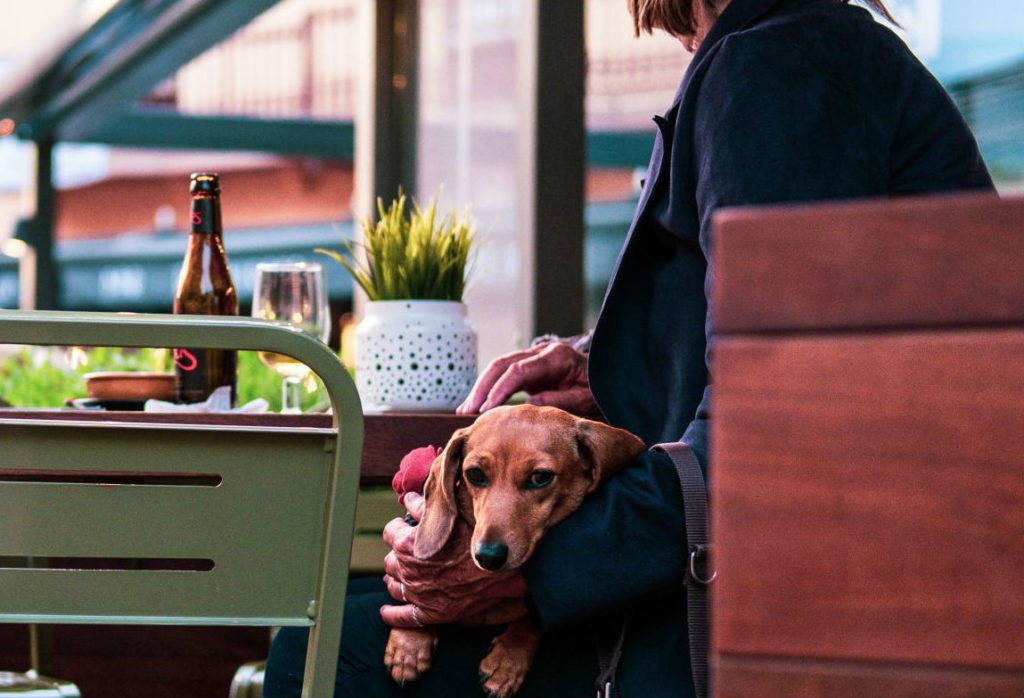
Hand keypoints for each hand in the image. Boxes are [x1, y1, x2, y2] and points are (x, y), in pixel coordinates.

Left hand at [380, 493, 528, 628]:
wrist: (504, 568)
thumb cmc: (481, 536)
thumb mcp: (455, 513)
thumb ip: (428, 507)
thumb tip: (408, 500)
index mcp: (409, 544)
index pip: (390, 533)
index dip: (398, 527)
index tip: (406, 525)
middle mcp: (409, 571)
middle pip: (390, 560)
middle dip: (399, 553)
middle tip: (411, 550)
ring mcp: (419, 594)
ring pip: (394, 585)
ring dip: (397, 578)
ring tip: (405, 573)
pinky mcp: (432, 613)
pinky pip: (404, 617)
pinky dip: (393, 614)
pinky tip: (386, 611)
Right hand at [456, 341, 596, 415]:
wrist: (607, 380)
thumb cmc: (599, 390)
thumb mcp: (587, 398)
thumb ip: (561, 400)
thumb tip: (530, 404)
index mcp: (555, 356)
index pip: (518, 370)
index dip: (499, 389)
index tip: (486, 409)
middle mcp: (541, 353)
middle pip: (502, 364)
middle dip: (482, 387)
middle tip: (467, 411)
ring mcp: (533, 360)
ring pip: (498, 369)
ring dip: (481, 389)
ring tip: (464, 411)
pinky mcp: (530, 370)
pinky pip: (504, 377)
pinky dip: (490, 391)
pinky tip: (477, 406)